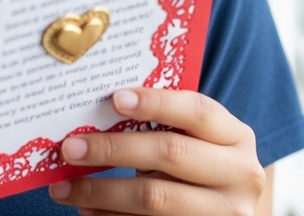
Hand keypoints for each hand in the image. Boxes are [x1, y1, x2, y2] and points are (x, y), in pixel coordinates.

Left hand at [48, 87, 265, 215]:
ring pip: (155, 198)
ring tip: (64, 187)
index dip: (156, 102)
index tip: (114, 98)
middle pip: (169, 154)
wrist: (229, 206)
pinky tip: (86, 211)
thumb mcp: (192, 135)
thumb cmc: (197, 157)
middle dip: (113, 149)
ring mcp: (226, 214)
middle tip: (69, 148)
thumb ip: (159, 120)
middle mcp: (239, 175)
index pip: (196, 111)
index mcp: (235, 136)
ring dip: (102, 192)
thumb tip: (93, 110)